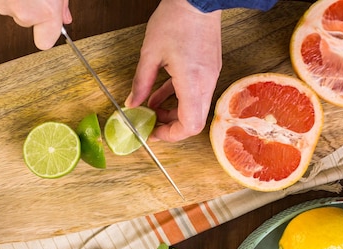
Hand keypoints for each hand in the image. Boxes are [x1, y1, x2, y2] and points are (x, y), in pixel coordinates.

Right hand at [0, 0, 71, 49]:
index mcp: (43, 9)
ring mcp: (1, 5)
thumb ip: (61, 4)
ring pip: (11, 9)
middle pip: (27, 21)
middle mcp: (22, 12)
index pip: (46, 42)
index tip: (51, 23)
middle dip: (31, 7)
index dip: (48, 31)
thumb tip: (64, 17)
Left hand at [125, 0, 221, 141]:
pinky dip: (177, 97)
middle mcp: (206, 83)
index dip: (170, 135)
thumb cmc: (176, 20)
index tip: (153, 133)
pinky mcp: (208, 68)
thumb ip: (141, 83)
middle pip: (193, 121)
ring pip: (194, 107)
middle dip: (170, 126)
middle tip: (151, 124)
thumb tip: (132, 104)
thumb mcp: (150, 54)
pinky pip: (194, 92)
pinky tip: (158, 94)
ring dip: (172, 111)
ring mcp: (210, 75)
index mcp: (192, 83)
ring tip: (150, 109)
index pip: (189, 125)